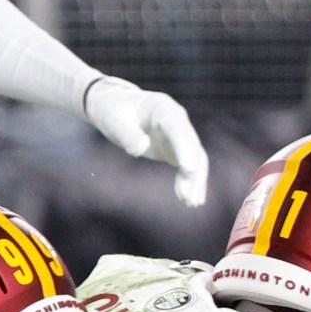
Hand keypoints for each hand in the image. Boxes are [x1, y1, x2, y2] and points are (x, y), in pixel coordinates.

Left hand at [84, 77, 208, 207]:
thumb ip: (127, 134)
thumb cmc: (113, 112)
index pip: (177, 129)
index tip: (188, 170)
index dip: (184, 148)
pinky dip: (189, 182)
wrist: (116, 107)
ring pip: (196, 158)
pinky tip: (187, 200)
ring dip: (195, 181)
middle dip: (193, 173)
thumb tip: (142, 147)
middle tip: (188, 198)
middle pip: (193, 146)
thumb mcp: (114, 121)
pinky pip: (189, 165)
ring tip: (191, 204)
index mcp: (162, 108)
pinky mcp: (177, 148)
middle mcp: (177, 120)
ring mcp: (179, 134)